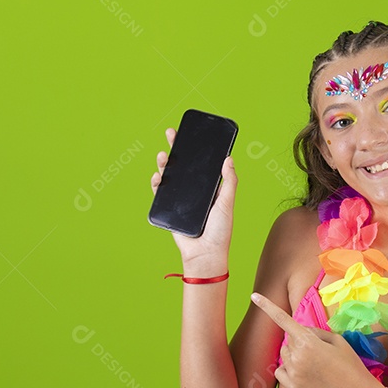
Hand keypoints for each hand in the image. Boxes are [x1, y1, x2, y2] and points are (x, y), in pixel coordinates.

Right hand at [150, 127, 235, 264]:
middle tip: (171, 133)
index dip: (197, 150)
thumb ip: (229, 182)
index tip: (192, 134)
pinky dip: (157, 183)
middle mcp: (196, 193)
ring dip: (166, 164)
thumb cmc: (220, 231)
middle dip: (177, 149)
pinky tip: (158, 175)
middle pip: (184, 166)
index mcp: (211, 189)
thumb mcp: (227, 203)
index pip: (203, 164)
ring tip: (164, 155)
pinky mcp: (170, 210)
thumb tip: (229, 158)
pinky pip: (161, 193)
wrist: (205, 254)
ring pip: (171, 177)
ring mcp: (182, 201)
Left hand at [251, 292, 378, 387]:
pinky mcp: (292, 387)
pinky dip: (289, 369)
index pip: (284, 320)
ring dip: (295, 355)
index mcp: (308, 342)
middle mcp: (296, 357)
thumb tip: (300, 330)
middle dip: (300, 341)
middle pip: (289, 340)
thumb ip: (314, 332)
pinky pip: (281, 370)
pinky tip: (306, 374)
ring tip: (316, 365)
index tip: (254, 296)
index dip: (267, 306)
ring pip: (285, 354)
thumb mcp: (337, 340)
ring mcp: (293, 374)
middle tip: (320, 352)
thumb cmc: (350, 364)